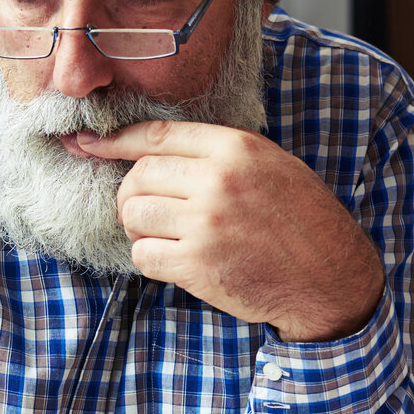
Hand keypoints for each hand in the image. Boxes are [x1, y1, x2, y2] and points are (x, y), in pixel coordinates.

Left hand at [81, 120, 384, 341]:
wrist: (329, 277)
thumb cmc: (301, 220)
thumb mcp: (271, 165)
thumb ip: (218, 153)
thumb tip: (150, 150)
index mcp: (235, 148)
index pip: (154, 136)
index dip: (112, 141)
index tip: (83, 143)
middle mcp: (217, 181)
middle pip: (137, 177)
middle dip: (131, 194)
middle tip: (147, 210)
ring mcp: (206, 224)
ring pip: (134, 215)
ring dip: (138, 228)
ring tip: (164, 235)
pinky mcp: (198, 266)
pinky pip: (144, 255)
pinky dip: (149, 258)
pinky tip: (173, 260)